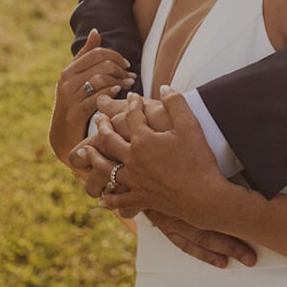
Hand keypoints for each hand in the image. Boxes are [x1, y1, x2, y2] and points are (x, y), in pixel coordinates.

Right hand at [49, 29, 134, 164]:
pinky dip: (110, 93)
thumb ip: (86, 55)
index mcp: (68, 70)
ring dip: (119, 81)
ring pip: (100, 79)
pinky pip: (97, 98)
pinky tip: (119, 93)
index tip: (127, 64)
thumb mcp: (76, 78)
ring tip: (130, 84)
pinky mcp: (75, 113)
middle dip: (121, 69)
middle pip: (101, 65)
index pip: (96, 53)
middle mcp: (67, 81)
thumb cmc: (74, 102)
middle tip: (131, 76)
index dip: (116, 56)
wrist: (62, 136)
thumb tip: (96, 31)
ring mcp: (70, 97)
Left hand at [72, 99, 256, 266]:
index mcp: (143, 140)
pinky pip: (120, 199)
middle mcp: (133, 159)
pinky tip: (102, 199)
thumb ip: (176, 103)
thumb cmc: (197, 159)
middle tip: (98, 119)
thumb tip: (164, 87)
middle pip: (110, 140)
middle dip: (103, 127)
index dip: (133, 104)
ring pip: (106, 168)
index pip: (132, 116)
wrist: (202, 195)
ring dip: (94, 158)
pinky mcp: (141, 198)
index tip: (133, 97)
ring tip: (84, 151)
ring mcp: (135, 180)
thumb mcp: (190, 125)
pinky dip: (110, 199)